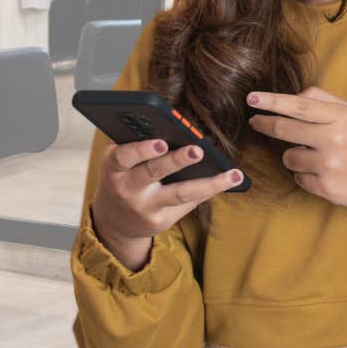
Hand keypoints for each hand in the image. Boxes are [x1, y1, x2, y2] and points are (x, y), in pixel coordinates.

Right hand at [91, 137, 243, 248]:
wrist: (114, 221)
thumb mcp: (120, 161)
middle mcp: (127, 189)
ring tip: (232, 174)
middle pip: (154, 172)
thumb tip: (176, 126)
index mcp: (113, 167)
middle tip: (198, 150)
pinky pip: (188, 203)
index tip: (161, 142)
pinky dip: (209, 189)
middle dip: (177, 161)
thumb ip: (138, 145)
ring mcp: (145, 208)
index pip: (124, 157)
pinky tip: (230, 181)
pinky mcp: (161, 221)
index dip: (142, 150)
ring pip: (180, 193)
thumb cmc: (123, 176)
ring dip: (209, 183)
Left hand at [246, 86, 346, 216]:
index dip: (271, 102)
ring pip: (289, 157)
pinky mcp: (327, 189)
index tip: (251, 98)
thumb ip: (325, 100)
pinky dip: (305, 175)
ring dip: (293, 155)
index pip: (299, 105)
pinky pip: (298, 178)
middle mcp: (335, 140)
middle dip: (265, 124)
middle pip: (284, 129)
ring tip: (315, 156)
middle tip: (255, 122)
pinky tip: (325, 173)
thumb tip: (294, 96)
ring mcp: (330, 166)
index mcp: (342, 117)